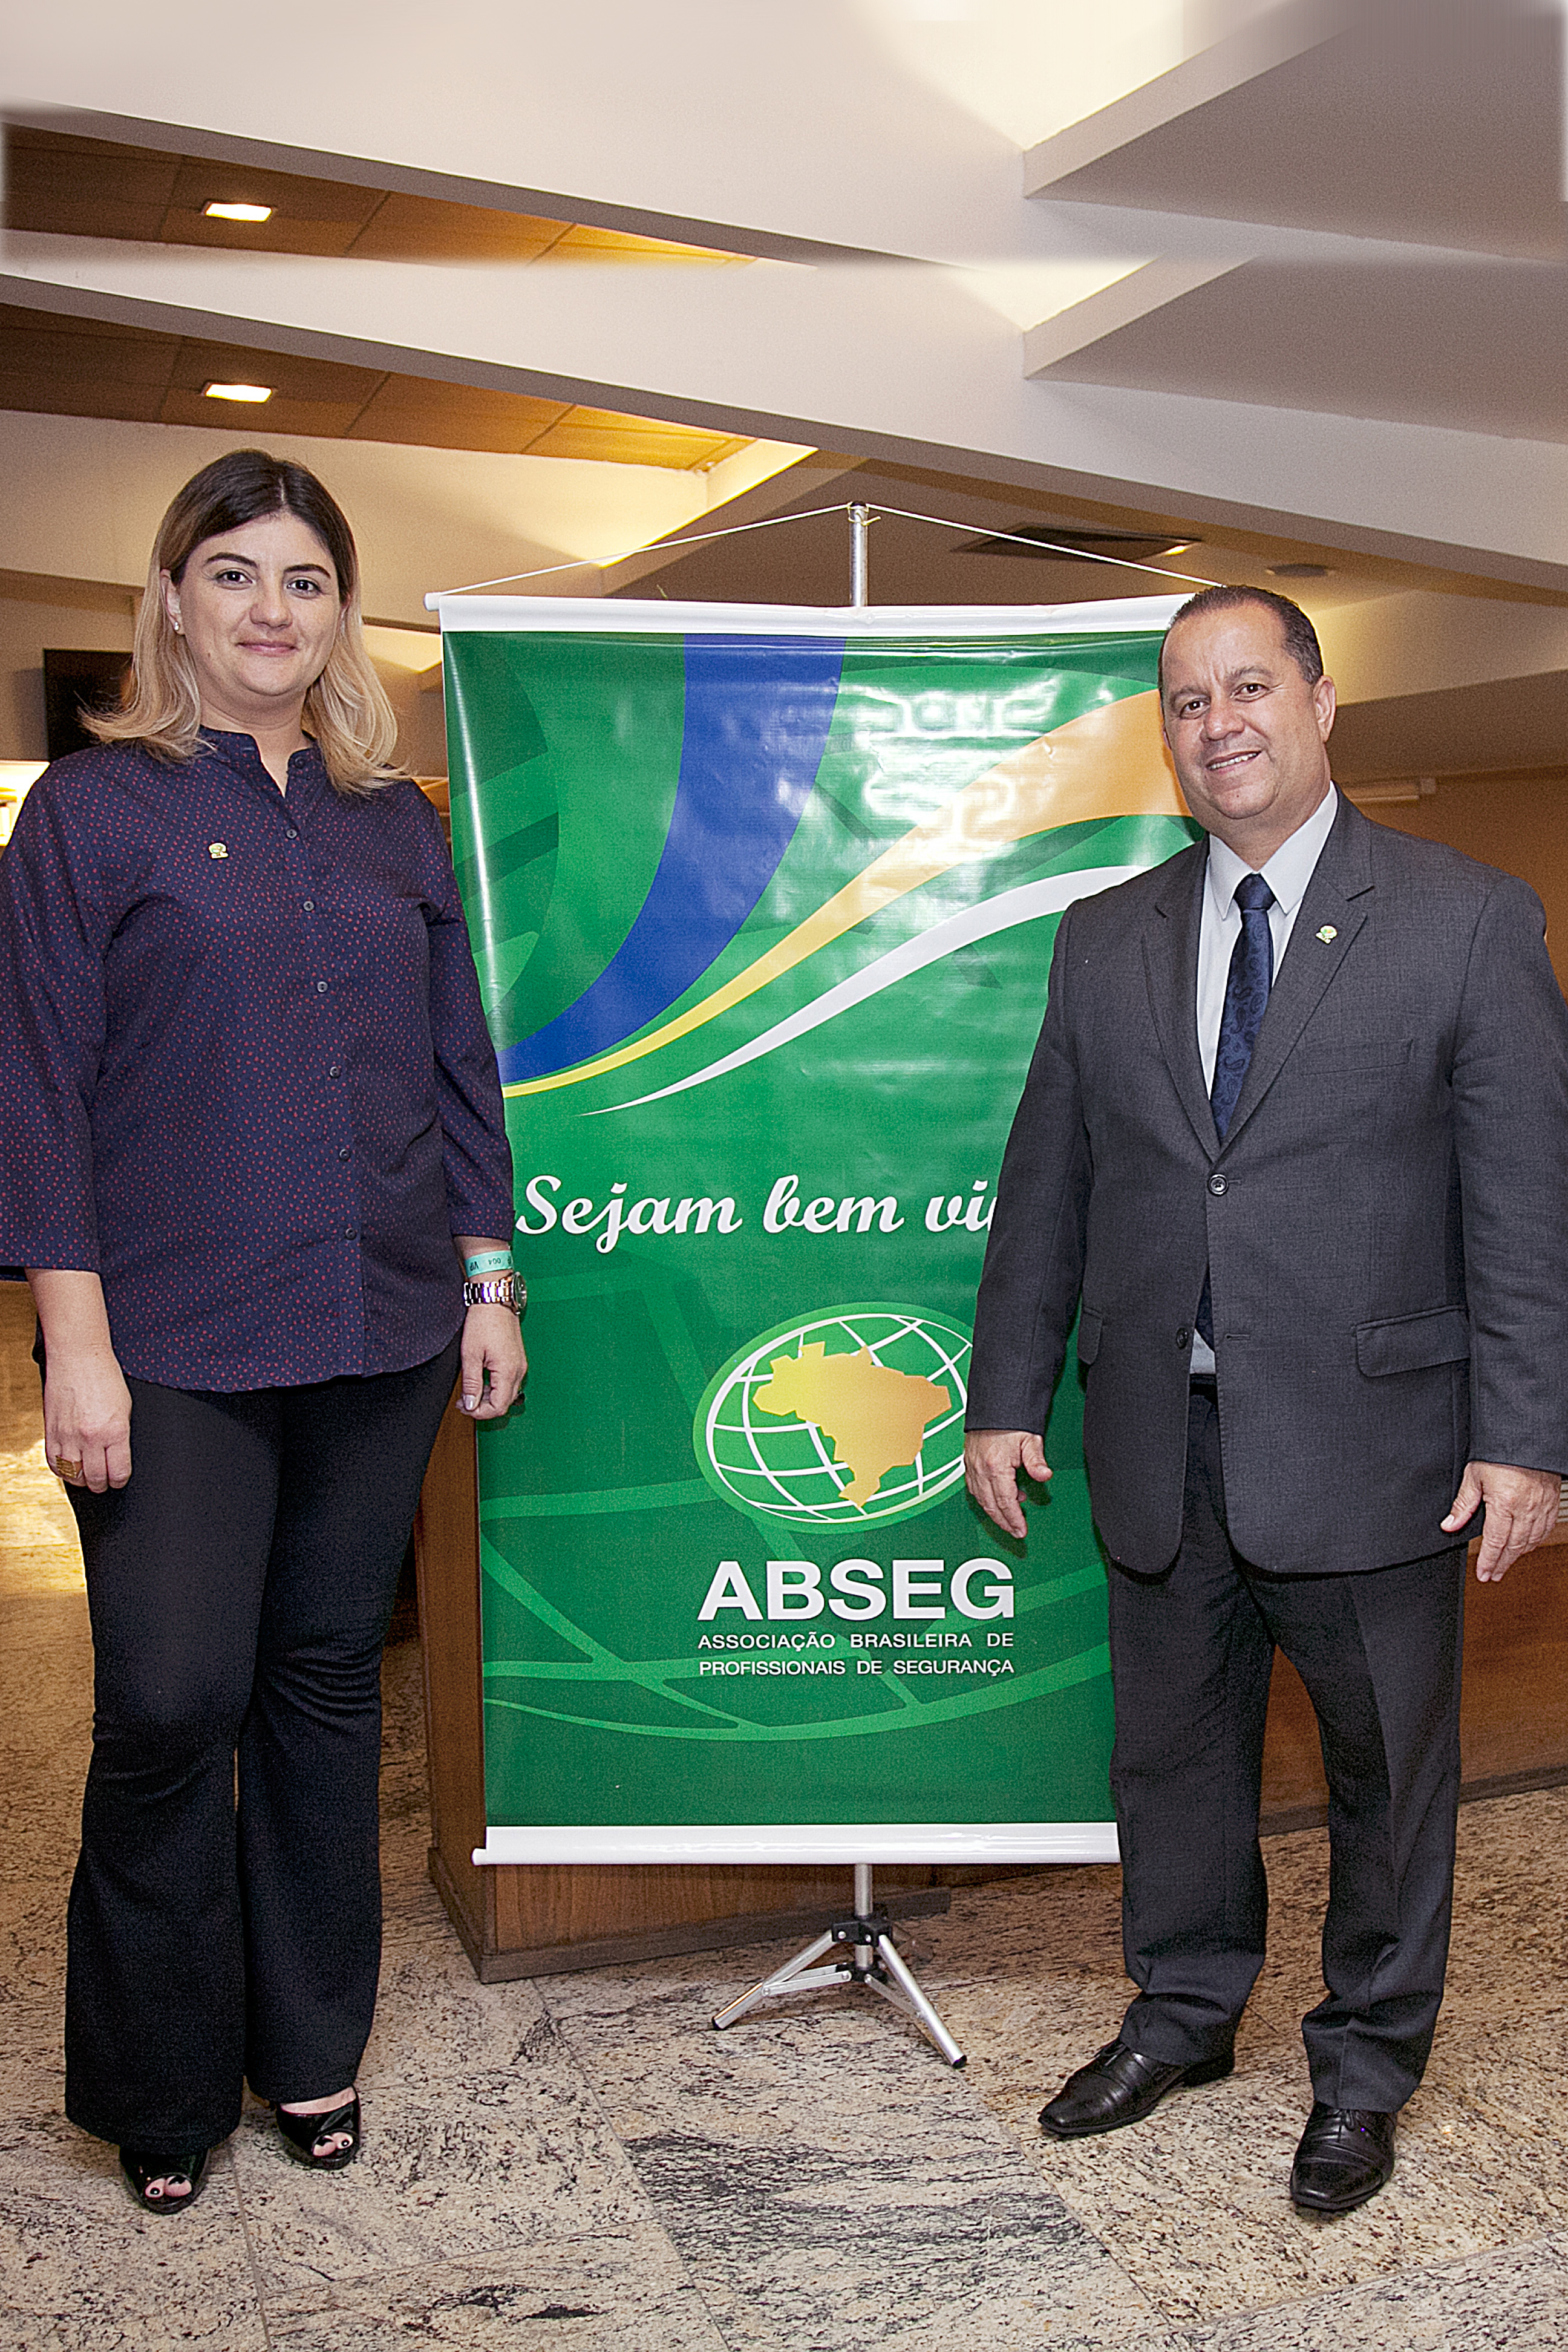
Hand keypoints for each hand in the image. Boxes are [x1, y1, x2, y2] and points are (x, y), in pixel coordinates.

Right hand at [43, 1343, 131, 1491]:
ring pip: (73, 1475)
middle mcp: (91, 1437)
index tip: (119, 1480)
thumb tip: (119, 1457)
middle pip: (96, 1478)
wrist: (78, 1358)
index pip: (118, 1472)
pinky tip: (70, 1469)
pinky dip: (63, 1471)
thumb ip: (122, 1435)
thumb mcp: (126, 1408)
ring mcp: (68, 1436)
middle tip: (104, 1483)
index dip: (120, 1481)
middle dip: (102, 1485)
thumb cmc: (105, 1377)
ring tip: (88, 1478)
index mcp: (115, 1431)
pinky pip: (54, 1463)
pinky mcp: (51, 1432)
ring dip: (82, 1481)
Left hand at [458, 1303, 526, 1418]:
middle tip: (463, 1401)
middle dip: (482, 1407)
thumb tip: (471, 1404)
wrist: (494, 1300)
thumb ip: (472, 1383)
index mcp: (508, 1371)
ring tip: (469, 1391)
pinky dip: (493, 1387)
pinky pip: (508, 1382)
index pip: (498, 1407)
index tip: (464, 1407)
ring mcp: (519, 1365)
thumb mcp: (471, 1355)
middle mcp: (518, 1371)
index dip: (480, 1413)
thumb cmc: (483, 1321)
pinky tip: (480, 1381)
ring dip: (487, 1398)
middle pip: (504, 1403)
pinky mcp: (516, 1360)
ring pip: (506, 1394)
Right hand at [964, 1428, 1050, 1538]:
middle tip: (1015, 1531)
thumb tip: (1044, 1475)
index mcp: (995, 1466)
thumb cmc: (1010, 1421)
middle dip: (1004, 1522)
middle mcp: (980, 1469)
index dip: (1014, 1519)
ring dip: (994, 1512)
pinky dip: (984, 1499)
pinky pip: (973, 1489)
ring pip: (980, 1499)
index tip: (1021, 1530)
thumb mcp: (1030, 1439)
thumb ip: (1036, 1460)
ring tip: (1008, 1519)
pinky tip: (995, 1499)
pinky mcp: (968, 1464)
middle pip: (991, 1505)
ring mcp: (972, 1467)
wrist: (993, 1406)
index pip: (1005, 1502)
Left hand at [1442, 1459, 1561, 1581]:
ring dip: (1518, 1555)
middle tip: (1493, 1575)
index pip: (1495, 1541)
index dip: (1489, 1561)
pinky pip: (1545, 1529)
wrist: (1526, 1436)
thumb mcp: (1474, 1475)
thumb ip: (1463, 1504)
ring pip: (1531, 1540)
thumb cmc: (1498, 1452)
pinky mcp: (1551, 1501)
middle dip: (1502, 1563)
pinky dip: (1535, 1541)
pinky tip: (1526, 1546)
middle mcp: (1526, 1508)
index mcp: (1505, 1502)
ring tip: (1505, 1563)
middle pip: (1514, 1546)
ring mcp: (1542, 1506)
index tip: (1483, 1573)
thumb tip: (1449, 1525)